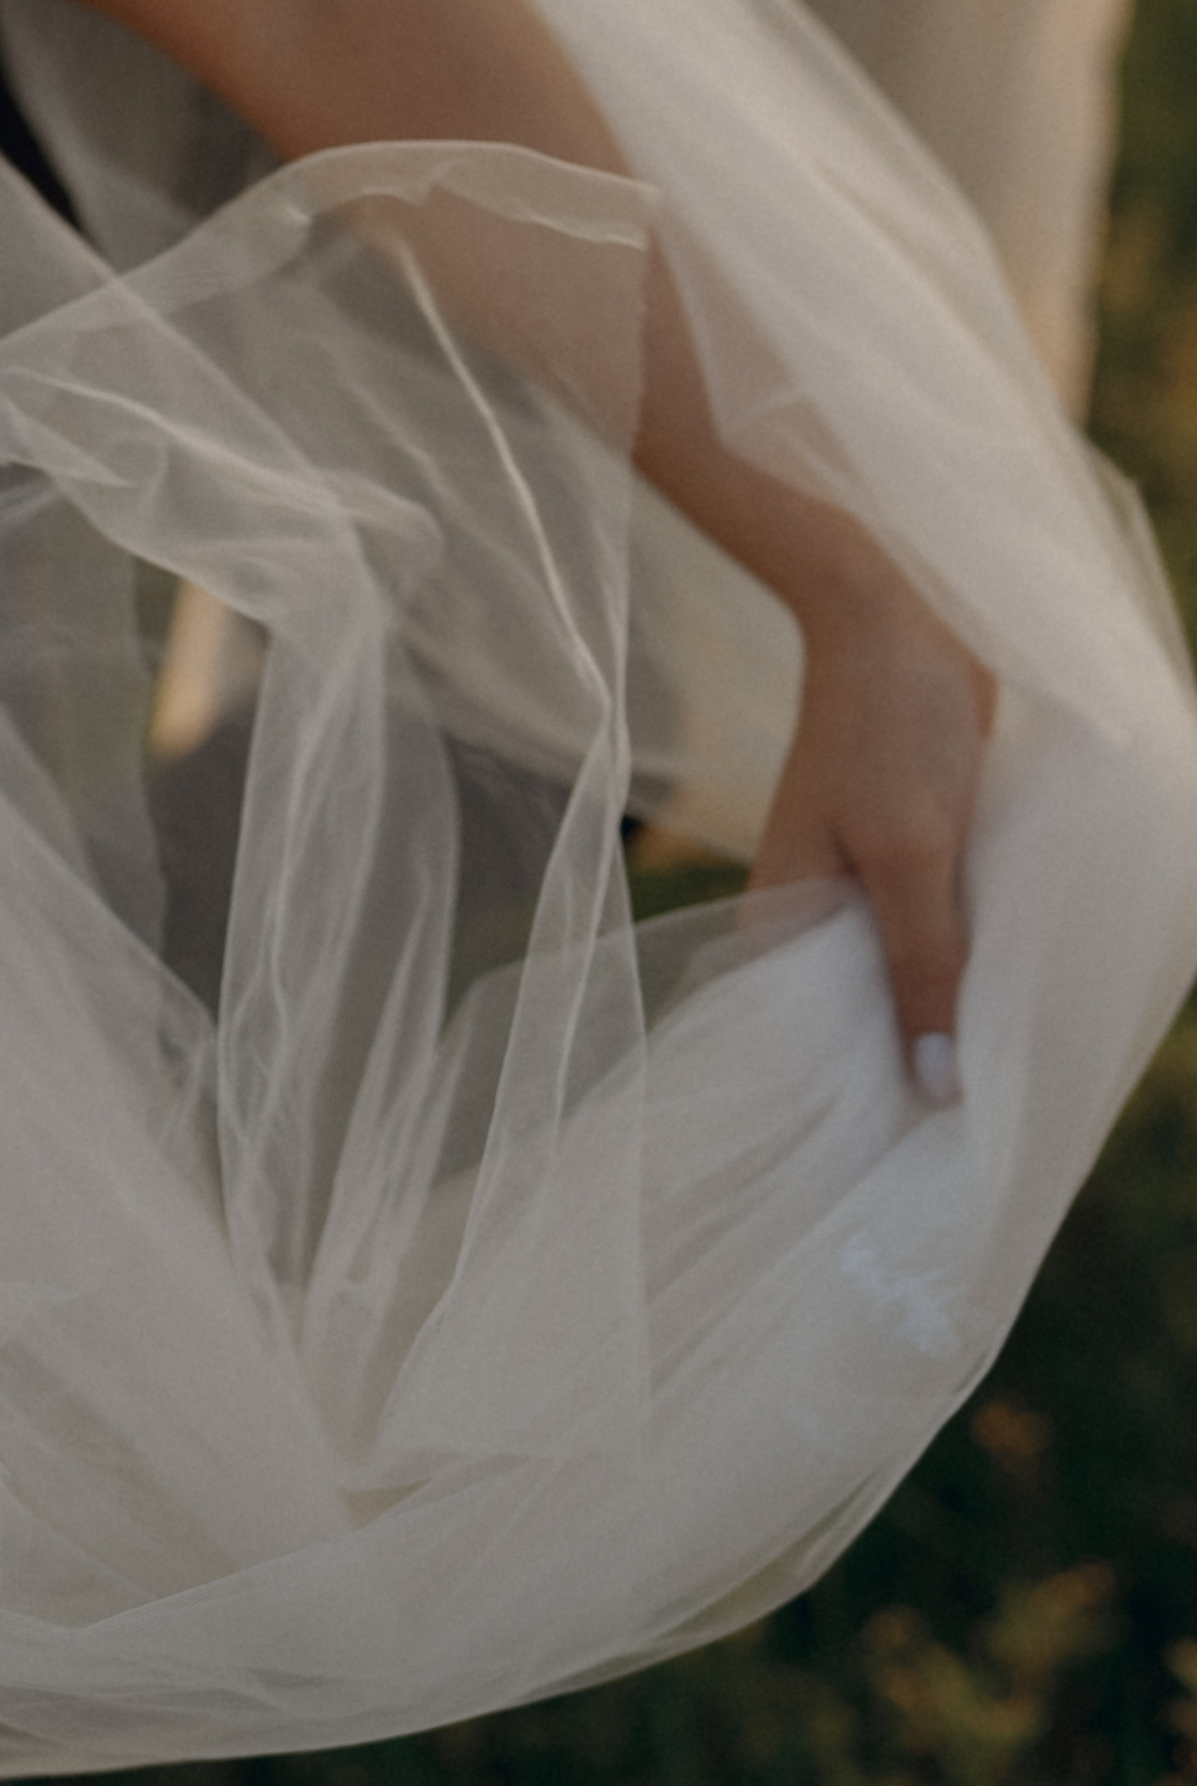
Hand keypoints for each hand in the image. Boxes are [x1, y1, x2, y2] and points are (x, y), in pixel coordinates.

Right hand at [749, 560, 995, 1097]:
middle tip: (985, 1134)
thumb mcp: (911, 855)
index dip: (865, 1106)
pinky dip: (965, 967)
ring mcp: (859, 897)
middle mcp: (812, 924)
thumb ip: (922, 967)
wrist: (894, 619)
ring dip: (949, 1018)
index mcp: (780, 929)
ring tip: (1005, 1086)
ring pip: (908, 985)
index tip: (923, 1166)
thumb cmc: (888, 728)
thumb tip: (933, 1091)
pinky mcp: (905, 870)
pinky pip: (936, 941)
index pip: (812, 1052)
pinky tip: (1006, 1001)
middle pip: (865, 1026)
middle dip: (919, 1070)